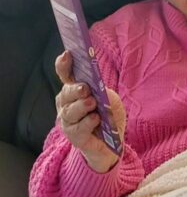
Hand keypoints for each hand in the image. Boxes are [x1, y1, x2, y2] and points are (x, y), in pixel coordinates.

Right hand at [55, 51, 124, 173]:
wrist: (113, 142)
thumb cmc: (108, 115)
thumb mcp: (108, 97)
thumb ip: (100, 89)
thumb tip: (93, 85)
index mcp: (74, 91)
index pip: (66, 76)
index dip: (64, 65)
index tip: (67, 54)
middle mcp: (67, 105)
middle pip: (66, 94)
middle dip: (74, 89)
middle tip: (85, 88)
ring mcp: (69, 122)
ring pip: (69, 112)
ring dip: (81, 106)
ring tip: (92, 103)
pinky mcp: (75, 138)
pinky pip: (77, 129)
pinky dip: (86, 122)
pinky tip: (96, 119)